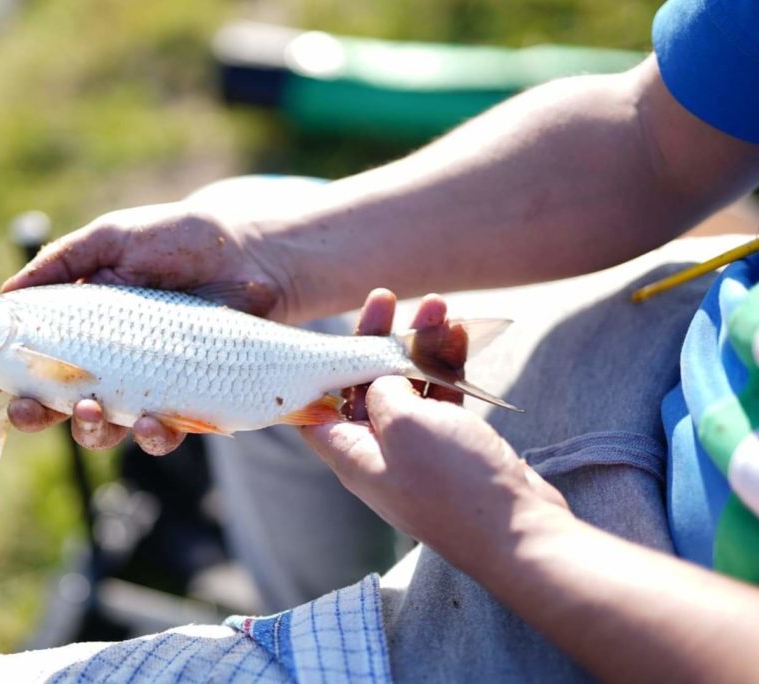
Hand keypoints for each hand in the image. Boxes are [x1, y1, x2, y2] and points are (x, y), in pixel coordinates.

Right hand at [0, 201, 288, 454]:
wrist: (249, 253)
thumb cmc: (177, 239)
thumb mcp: (112, 238)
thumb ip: (62, 265)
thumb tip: (4, 296)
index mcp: (76, 325)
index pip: (19, 359)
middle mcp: (103, 361)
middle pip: (52, 404)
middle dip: (32, 415)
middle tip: (27, 411)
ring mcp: (142, 382)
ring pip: (102, 426)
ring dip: (89, 429)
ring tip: (94, 410)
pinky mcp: (185, 397)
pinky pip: (162, 429)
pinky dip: (154, 432)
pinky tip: (156, 419)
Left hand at [302, 291, 567, 569]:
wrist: (518, 531)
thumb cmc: (450, 482)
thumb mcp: (401, 423)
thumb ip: (381, 390)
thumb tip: (382, 378)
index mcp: (351, 454)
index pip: (316, 406)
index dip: (318, 368)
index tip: (330, 331)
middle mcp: (379, 453)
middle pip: (366, 387)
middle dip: (377, 341)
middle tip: (388, 299)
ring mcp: (419, 452)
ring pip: (410, 388)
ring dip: (420, 347)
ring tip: (438, 307)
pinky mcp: (455, 449)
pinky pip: (443, 400)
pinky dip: (448, 369)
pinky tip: (460, 336)